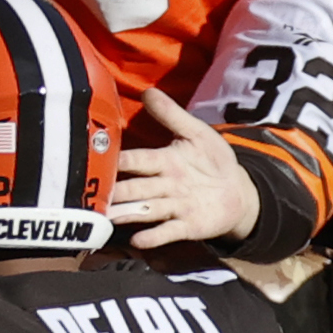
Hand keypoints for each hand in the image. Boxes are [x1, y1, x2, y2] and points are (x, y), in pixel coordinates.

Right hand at [108, 87, 260, 248]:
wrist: (239, 191)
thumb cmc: (212, 161)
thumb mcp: (197, 133)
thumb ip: (172, 115)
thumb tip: (148, 91)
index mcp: (163, 161)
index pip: (136, 161)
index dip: (120, 160)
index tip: (98, 158)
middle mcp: (163, 185)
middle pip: (134, 188)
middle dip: (115, 191)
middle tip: (93, 194)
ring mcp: (174, 207)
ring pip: (145, 210)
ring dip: (126, 214)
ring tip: (108, 217)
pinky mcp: (187, 226)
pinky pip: (168, 232)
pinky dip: (154, 236)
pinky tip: (139, 240)